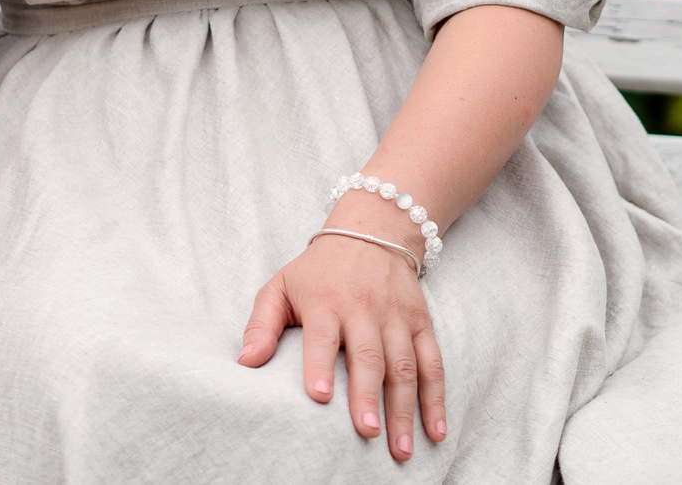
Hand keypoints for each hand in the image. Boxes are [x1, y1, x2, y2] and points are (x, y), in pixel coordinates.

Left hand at [238, 232, 445, 460]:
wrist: (371, 232)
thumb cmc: (317, 272)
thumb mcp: (281, 287)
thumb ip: (261, 325)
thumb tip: (245, 363)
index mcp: (325, 302)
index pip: (322, 336)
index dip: (320, 365)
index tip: (319, 397)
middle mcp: (364, 309)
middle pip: (368, 356)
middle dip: (368, 396)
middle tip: (366, 432)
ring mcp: (396, 317)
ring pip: (403, 365)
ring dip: (405, 408)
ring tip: (400, 448)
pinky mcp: (421, 323)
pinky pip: (433, 362)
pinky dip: (436, 397)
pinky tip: (436, 430)